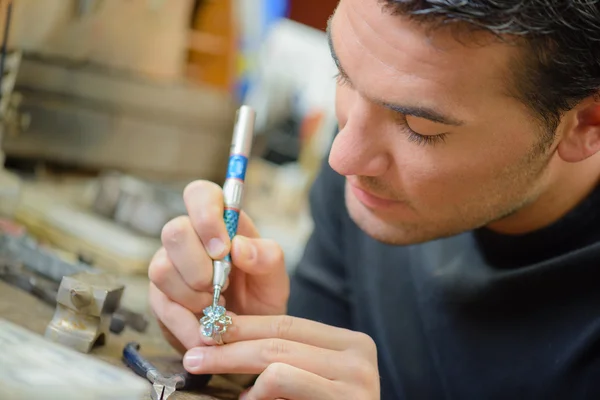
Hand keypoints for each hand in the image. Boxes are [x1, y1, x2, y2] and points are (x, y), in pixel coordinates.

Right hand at [148, 180, 289, 352]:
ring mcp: (170, 266)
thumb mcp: (275, 278)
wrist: (248, 337)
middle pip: (174, 231)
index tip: (223, 249)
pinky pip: (162, 305)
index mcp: (220, 221)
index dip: (206, 216)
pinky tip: (207, 332)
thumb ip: (267, 258)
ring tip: (217, 309)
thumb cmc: (261, 296)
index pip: (199, 193)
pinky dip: (187, 323)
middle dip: (199, 266)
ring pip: (161, 269)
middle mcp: (189, 238)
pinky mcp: (160, 297)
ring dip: (192, 295)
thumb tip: (239, 247)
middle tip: (222, 287)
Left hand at [182, 314, 380, 399]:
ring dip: (236, 367)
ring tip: (221, 383)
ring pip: (277, 359)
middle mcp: (359, 356)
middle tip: (194, 354)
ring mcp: (356, 380)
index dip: (245, 325)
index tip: (209, 330)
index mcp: (352, 343)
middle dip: (229, 345)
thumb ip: (287, 358)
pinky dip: (257, 393)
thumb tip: (229, 339)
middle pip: (279, 338)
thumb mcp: (311, 378)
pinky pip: (282, 381)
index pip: (288, 324)